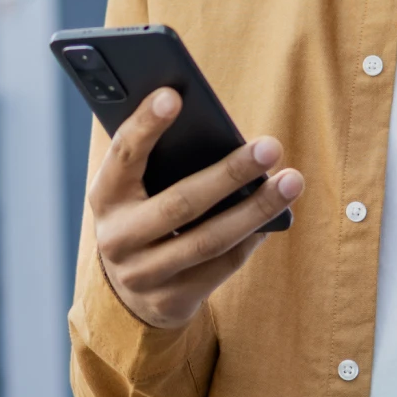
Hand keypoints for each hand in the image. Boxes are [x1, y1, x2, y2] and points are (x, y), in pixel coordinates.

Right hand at [88, 88, 303, 330]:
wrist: (125, 293)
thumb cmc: (143, 217)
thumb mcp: (135, 190)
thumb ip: (160, 163)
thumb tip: (224, 135)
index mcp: (105, 197)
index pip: (123, 155)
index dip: (145, 124)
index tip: (173, 94)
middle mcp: (117, 238)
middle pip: (180, 203)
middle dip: (229, 173)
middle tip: (270, 146)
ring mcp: (143, 275)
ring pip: (209, 240)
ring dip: (256, 209)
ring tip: (292, 181)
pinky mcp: (171, 302)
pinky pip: (221, 266)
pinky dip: (251, 237)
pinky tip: (276, 215)